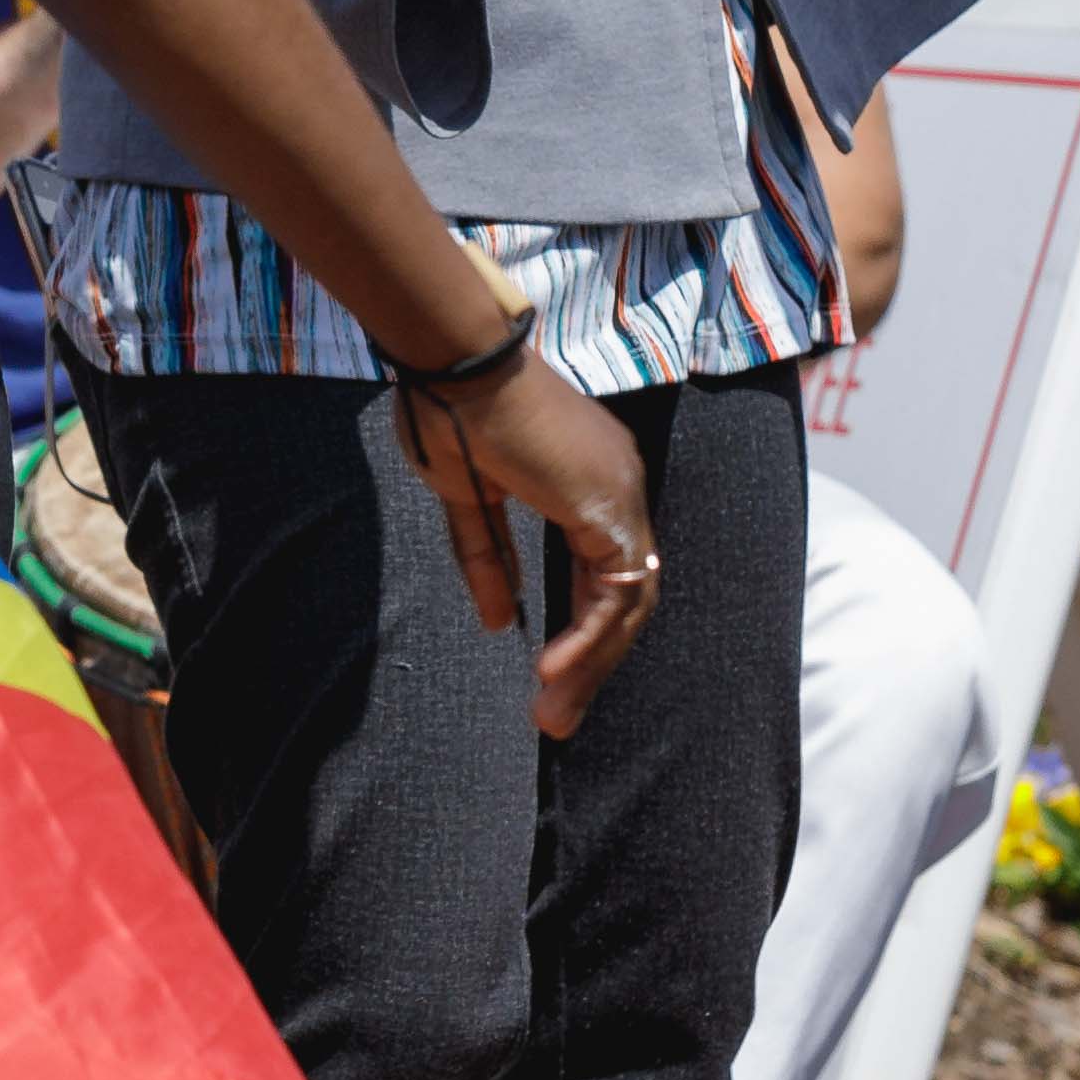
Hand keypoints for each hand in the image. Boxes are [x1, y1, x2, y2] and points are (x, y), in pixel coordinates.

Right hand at [389, 349, 661, 736]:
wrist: (456, 362)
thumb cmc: (451, 411)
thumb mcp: (468, 500)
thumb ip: (489, 559)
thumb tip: (499, 622)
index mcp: (588, 482)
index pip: (604, 573)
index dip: (582, 629)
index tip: (548, 676)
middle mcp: (618, 487)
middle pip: (624, 597)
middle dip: (591, 664)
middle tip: (553, 716)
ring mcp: (620, 496)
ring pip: (627, 605)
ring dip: (592, 665)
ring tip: (552, 713)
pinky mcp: (608, 508)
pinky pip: (614, 593)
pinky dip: (589, 639)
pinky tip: (552, 671)